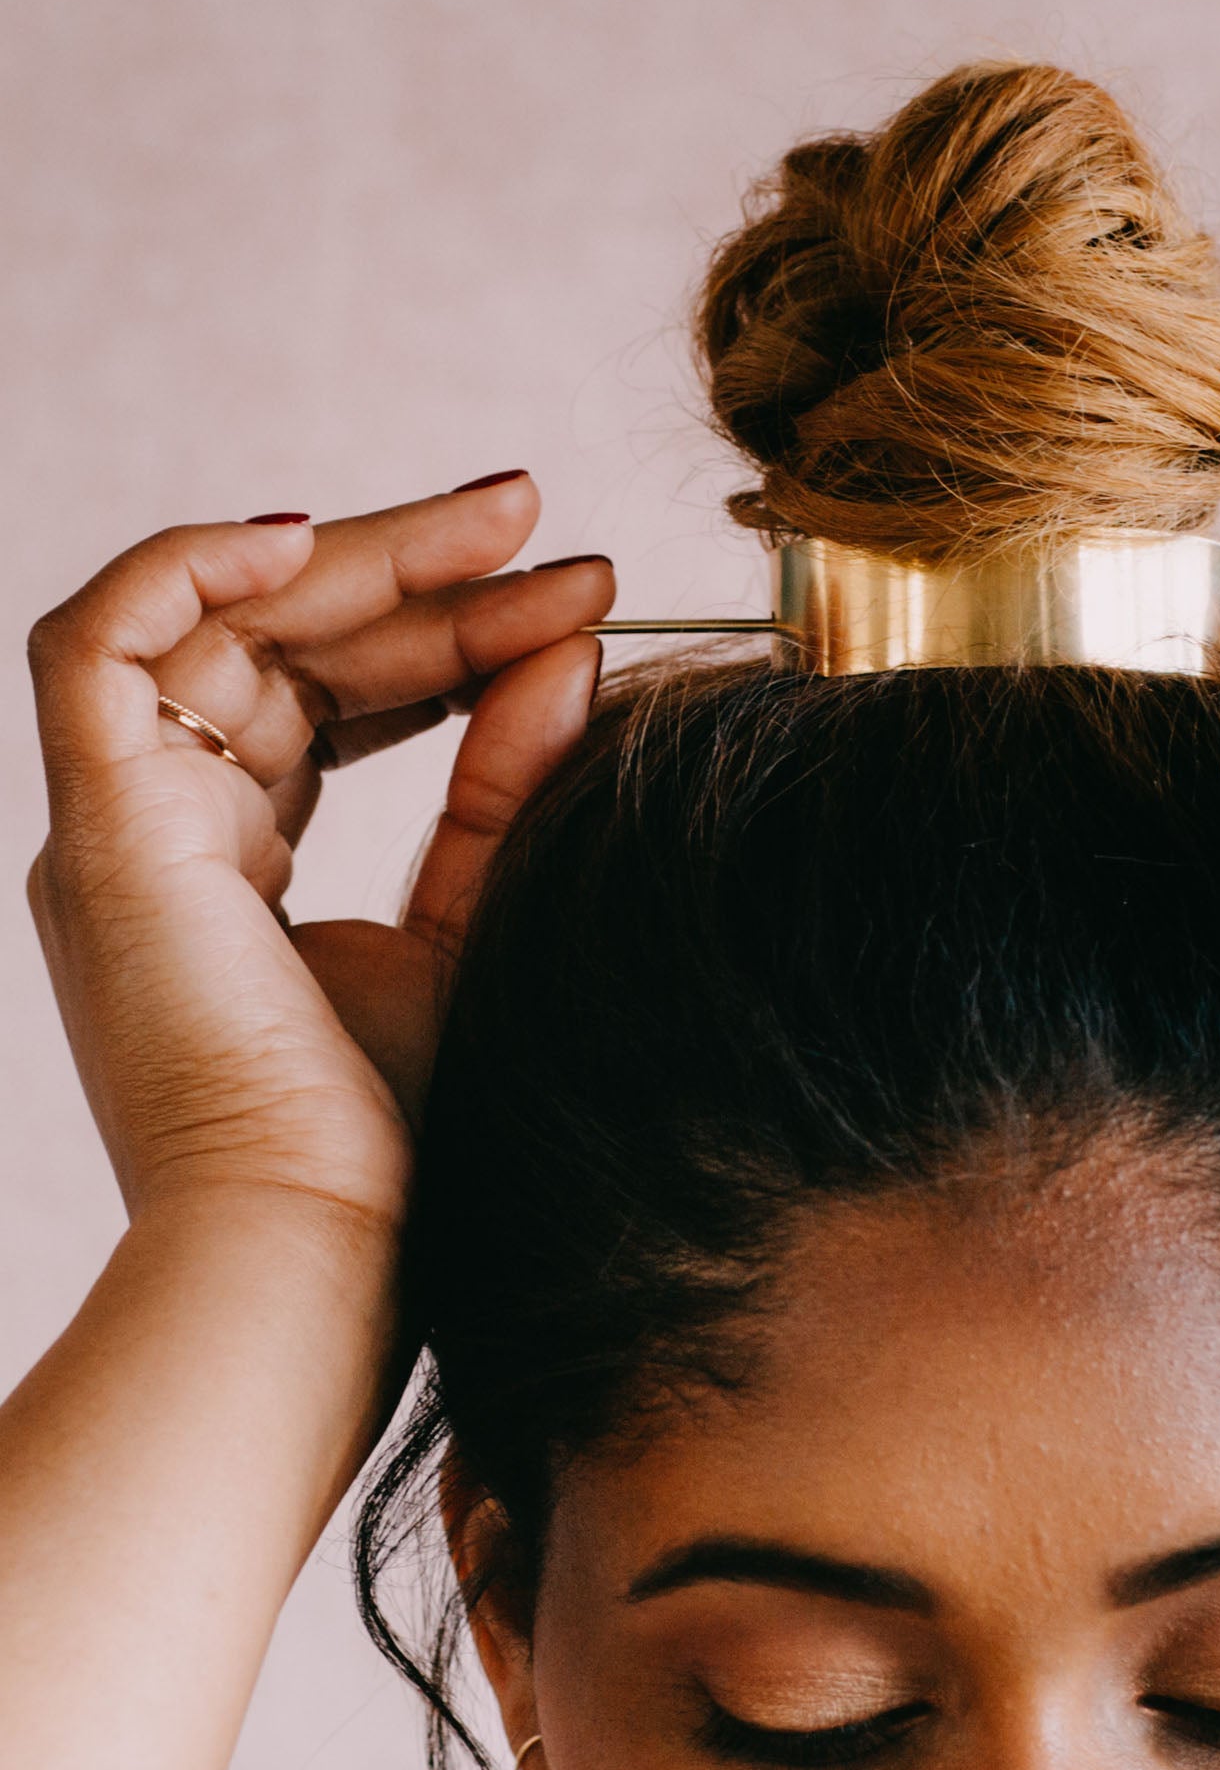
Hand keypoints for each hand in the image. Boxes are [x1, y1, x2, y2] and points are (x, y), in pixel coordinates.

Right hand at [26, 477, 612, 1228]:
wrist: (326, 1246)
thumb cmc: (402, 1126)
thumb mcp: (478, 913)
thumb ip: (506, 781)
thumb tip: (568, 651)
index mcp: (234, 862)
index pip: (333, 695)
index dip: (450, 630)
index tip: (577, 592)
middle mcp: (162, 832)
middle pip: (280, 644)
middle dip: (419, 572)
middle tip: (542, 522)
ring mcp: (118, 830)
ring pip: (215, 627)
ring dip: (360, 560)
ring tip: (502, 525)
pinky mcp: (98, 837)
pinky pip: (93, 651)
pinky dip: (184, 571)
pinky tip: (311, 539)